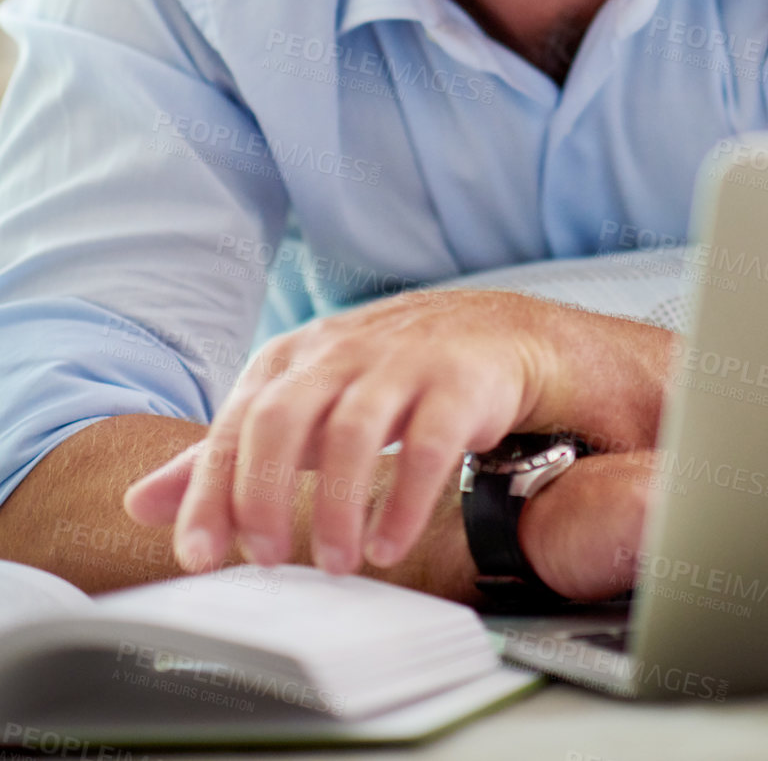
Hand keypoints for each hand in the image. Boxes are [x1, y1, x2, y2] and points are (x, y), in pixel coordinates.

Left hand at [122, 288, 671, 581]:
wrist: (494, 336)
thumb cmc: (384, 380)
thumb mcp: (297, 410)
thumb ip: (223, 458)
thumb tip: (141, 504)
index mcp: (291, 360)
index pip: (236, 424)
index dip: (213, 492)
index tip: (203, 556)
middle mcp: (340, 353)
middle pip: (282, 419)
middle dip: (264, 496)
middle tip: (265, 560)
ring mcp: (401, 362)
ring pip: (354, 429)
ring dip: (336, 506)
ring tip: (335, 563)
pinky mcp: (459, 381)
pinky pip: (429, 441)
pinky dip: (406, 498)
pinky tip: (389, 541)